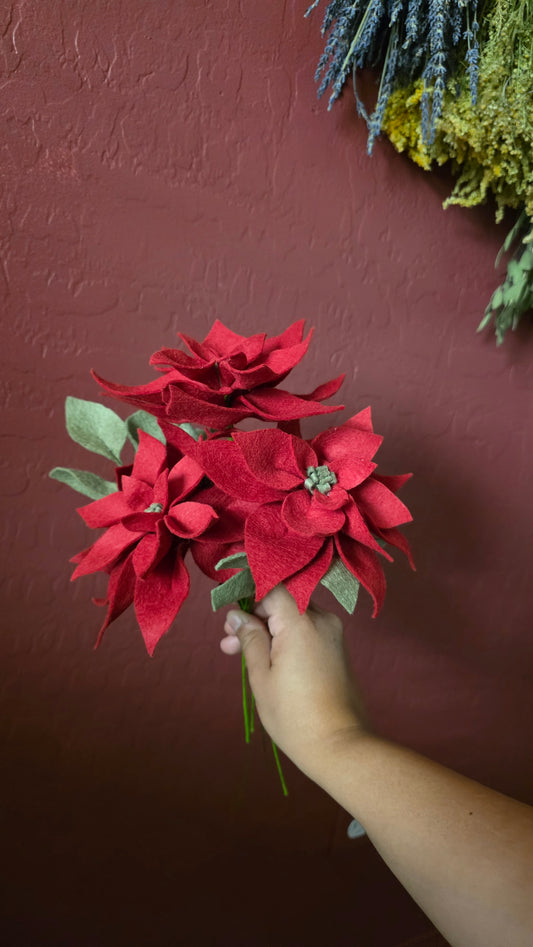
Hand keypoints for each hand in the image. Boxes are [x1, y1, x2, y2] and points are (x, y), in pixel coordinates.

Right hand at [221, 585, 368, 779]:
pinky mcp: (336, 648)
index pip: (272, 586)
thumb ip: (249, 639)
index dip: (248, 594)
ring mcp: (332, 633)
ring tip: (241, 653)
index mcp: (301, 621)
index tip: (230, 615)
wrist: (339, 745)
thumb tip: (238, 616)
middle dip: (254, 617)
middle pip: (282, 601)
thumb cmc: (294, 714)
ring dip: (268, 629)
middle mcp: (321, 619)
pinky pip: (306, 630)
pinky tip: (266, 658)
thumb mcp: (261, 676)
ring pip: (293, 616)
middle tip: (228, 643)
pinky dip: (286, 637)